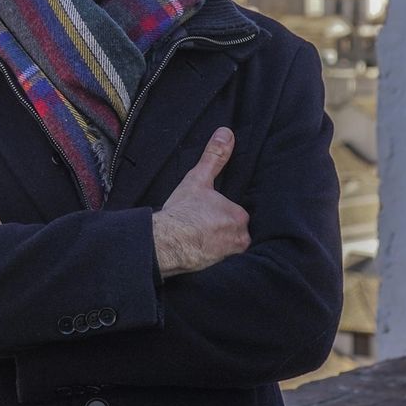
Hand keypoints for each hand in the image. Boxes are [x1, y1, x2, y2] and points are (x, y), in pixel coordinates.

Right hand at [152, 127, 249, 277]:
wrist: (165, 243)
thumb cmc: (181, 212)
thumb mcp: (198, 179)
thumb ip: (215, 156)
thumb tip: (226, 132)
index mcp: (239, 216)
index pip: (235, 215)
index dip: (219, 215)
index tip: (206, 218)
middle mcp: (240, 239)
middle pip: (234, 234)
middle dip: (221, 233)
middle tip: (201, 231)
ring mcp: (231, 257)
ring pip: (228, 250)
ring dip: (217, 248)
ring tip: (200, 245)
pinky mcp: (220, 273)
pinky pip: (222, 267)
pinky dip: (213, 263)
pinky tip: (200, 259)